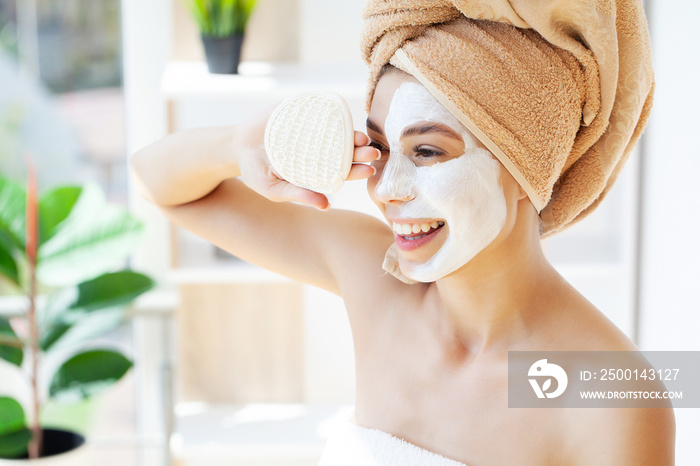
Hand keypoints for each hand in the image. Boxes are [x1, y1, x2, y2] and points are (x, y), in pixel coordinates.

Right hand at [235, 108, 380, 210]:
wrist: (236, 146)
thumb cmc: (256, 172)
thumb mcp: (274, 189)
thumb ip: (299, 195)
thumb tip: (326, 206)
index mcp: (316, 169)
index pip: (342, 171)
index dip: (356, 171)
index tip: (369, 171)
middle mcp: (319, 148)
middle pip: (345, 150)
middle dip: (360, 152)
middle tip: (372, 153)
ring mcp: (311, 128)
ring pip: (337, 130)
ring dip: (351, 133)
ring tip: (361, 137)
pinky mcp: (300, 111)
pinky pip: (318, 110)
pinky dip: (330, 111)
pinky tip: (341, 115)